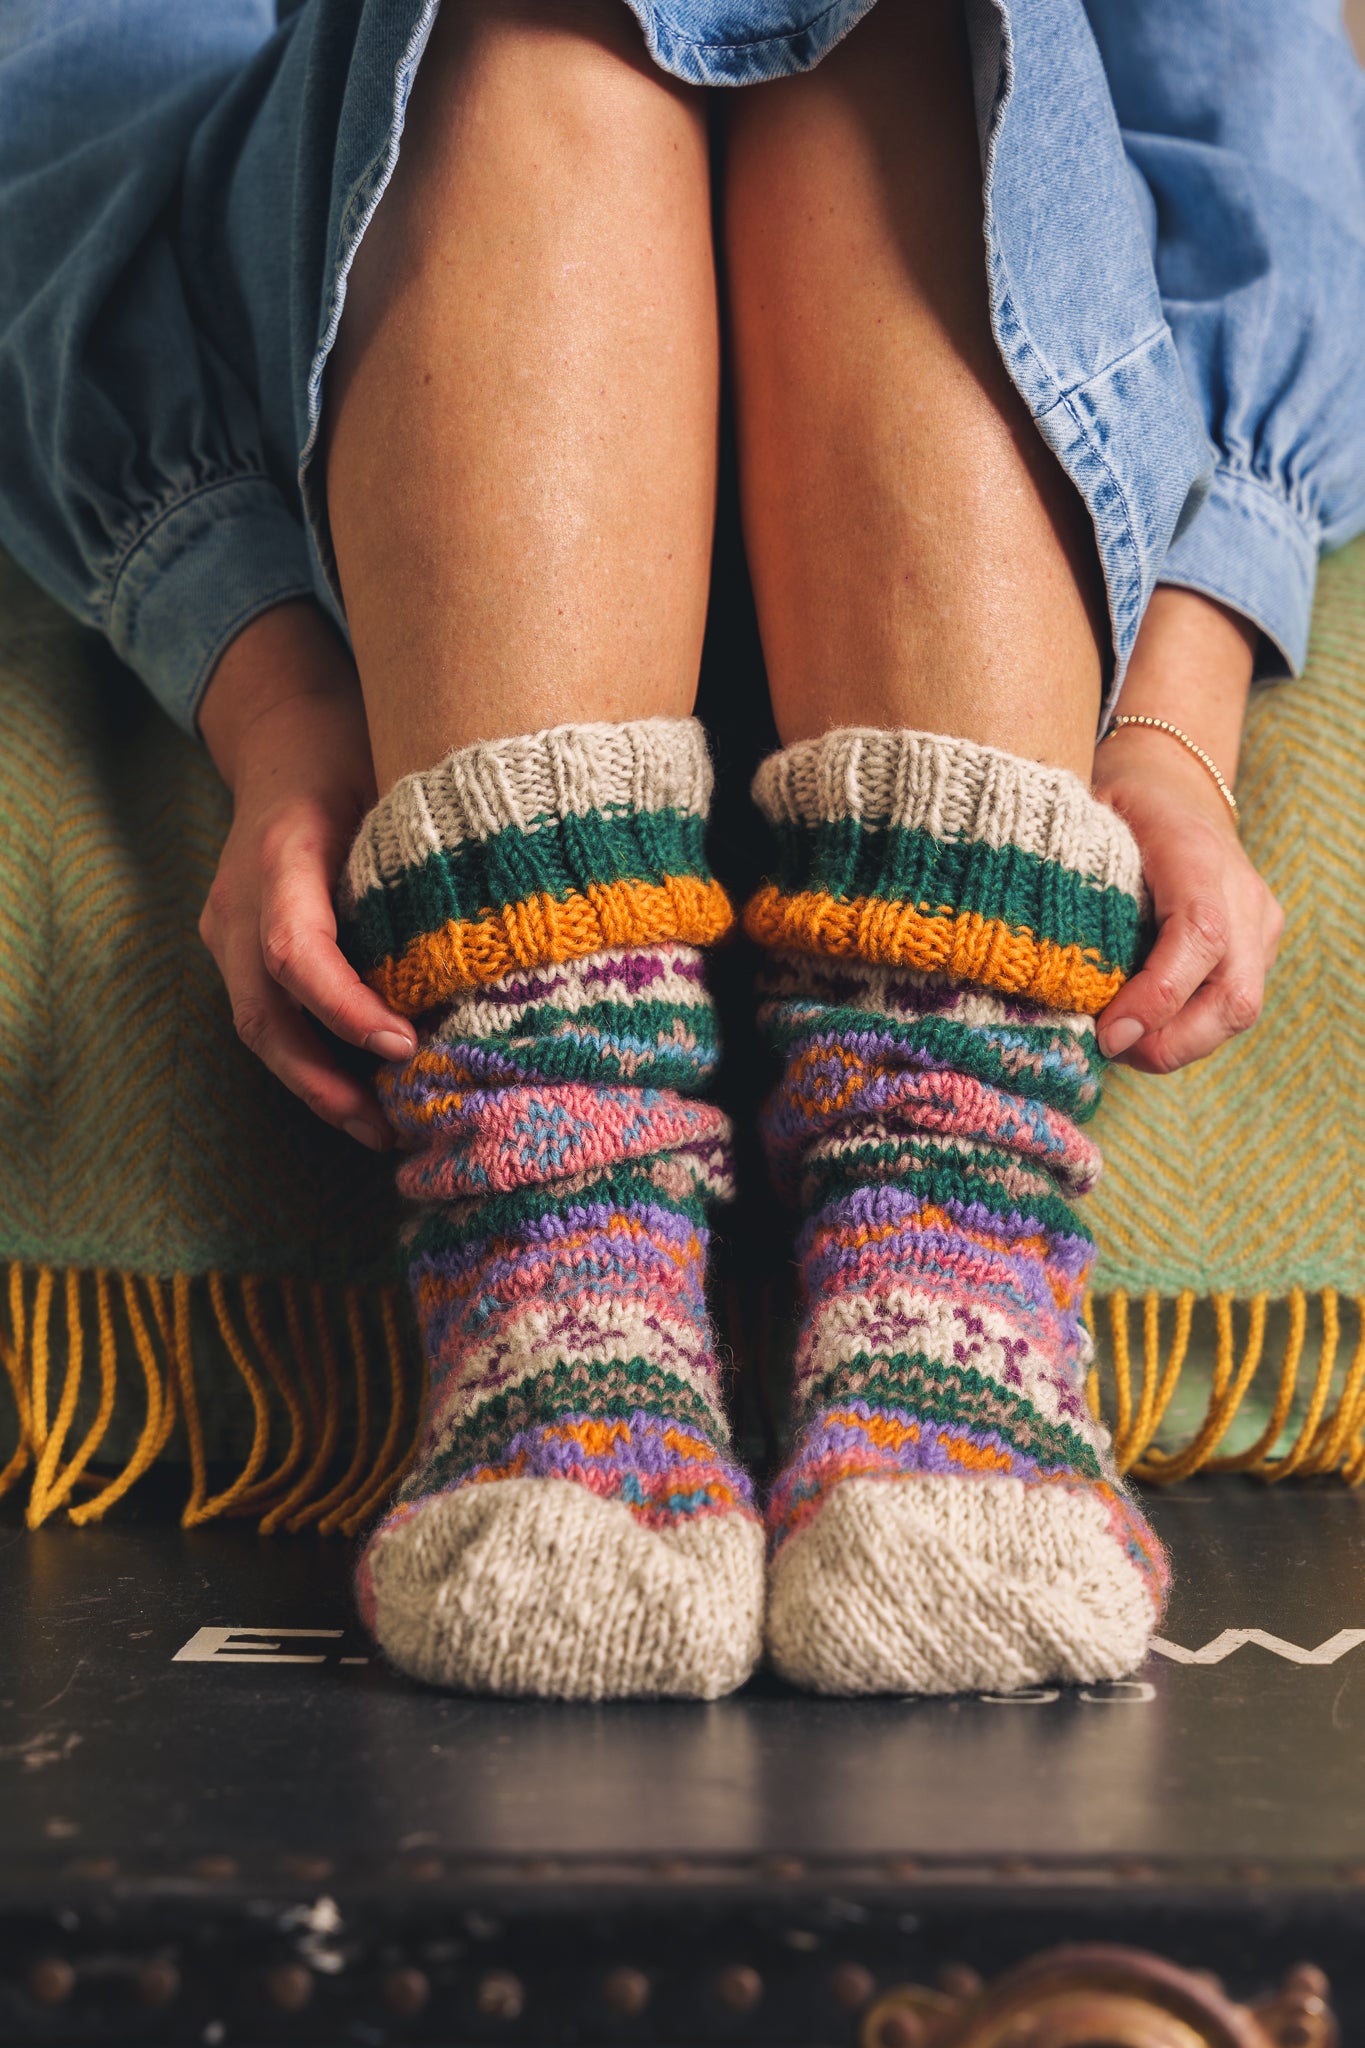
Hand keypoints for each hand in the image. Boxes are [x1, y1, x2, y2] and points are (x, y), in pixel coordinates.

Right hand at [197, 602, 415, 1146]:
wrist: (285, 731)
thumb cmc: (359, 752)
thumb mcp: (403, 785)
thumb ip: (435, 856)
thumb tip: (519, 929)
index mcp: (284, 851)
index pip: (298, 950)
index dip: (345, 1008)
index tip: (404, 1044)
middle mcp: (240, 899)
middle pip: (264, 1016)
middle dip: (326, 1082)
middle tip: (392, 1127)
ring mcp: (228, 928)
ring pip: (261, 1030)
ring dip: (318, 1088)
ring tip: (383, 1131)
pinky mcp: (236, 950)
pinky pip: (267, 1018)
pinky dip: (313, 1061)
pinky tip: (364, 1094)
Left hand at [1090, 588, 1282, 1074]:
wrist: (1173, 778)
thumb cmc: (1113, 802)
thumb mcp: (1081, 818)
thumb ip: (1063, 873)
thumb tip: (1008, 941)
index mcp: (1196, 855)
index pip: (1198, 936)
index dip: (1156, 996)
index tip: (1105, 1034)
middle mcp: (1242, 890)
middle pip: (1234, 996)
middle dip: (1168, 1043)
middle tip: (1106, 1050)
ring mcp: (1259, 920)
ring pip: (1239, 1010)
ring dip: (1177, 1044)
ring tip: (1120, 1043)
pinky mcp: (1261, 943)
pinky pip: (1234, 1004)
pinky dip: (1187, 1028)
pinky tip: (1141, 1025)